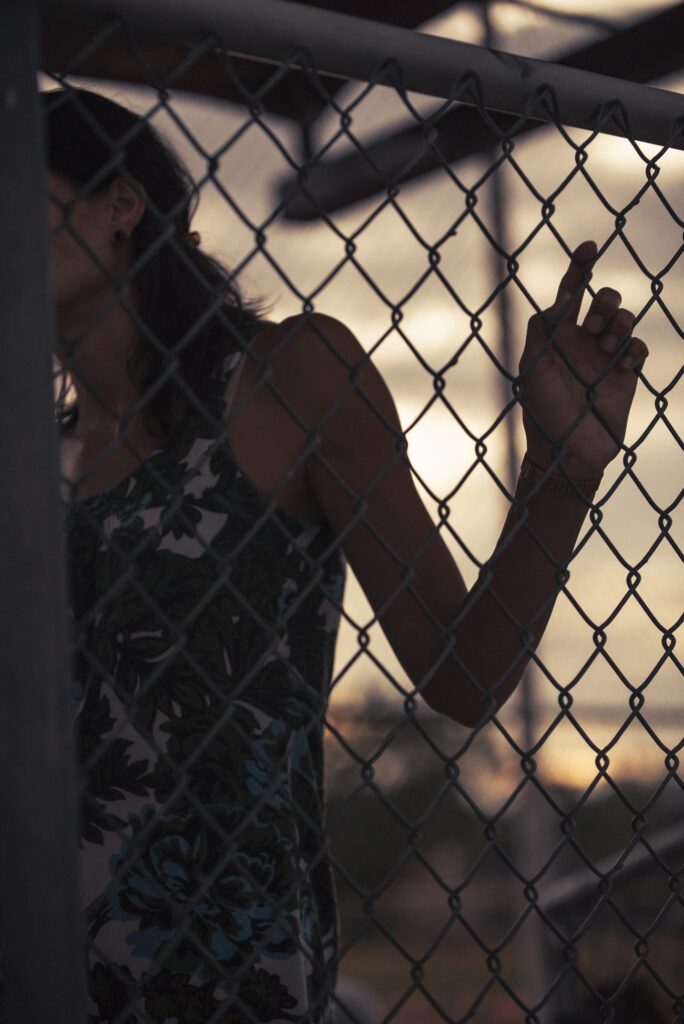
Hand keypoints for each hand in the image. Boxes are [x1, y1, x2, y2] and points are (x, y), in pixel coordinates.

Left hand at [518, 241, 648, 480]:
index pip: (569, 293)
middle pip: (603, 299)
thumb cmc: (543, 413)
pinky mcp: (625, 374)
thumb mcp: (532, 372)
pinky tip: (624, 365)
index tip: (589, 246)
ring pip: (623, 318)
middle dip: (603, 302)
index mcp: (556, 336)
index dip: (579, 267)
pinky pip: (637, 346)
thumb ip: (540, 334)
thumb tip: (554, 304)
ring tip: (606, 348)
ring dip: (618, 324)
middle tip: (593, 328)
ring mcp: (605, 356)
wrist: (569, 453)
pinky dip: (633, 348)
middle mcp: (581, 341)